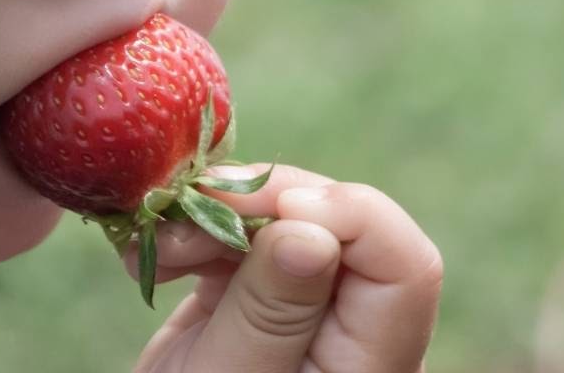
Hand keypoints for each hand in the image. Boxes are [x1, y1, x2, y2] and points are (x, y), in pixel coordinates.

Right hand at [125, 164, 443, 372]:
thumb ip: (272, 312)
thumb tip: (309, 228)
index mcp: (372, 364)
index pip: (405, 269)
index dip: (350, 217)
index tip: (273, 206)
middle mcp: (356, 331)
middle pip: (345, 230)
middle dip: (264, 207)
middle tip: (189, 209)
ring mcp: (310, 308)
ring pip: (291, 222)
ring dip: (218, 218)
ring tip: (158, 249)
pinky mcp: (268, 294)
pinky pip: (250, 240)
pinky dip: (203, 235)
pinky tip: (159, 259)